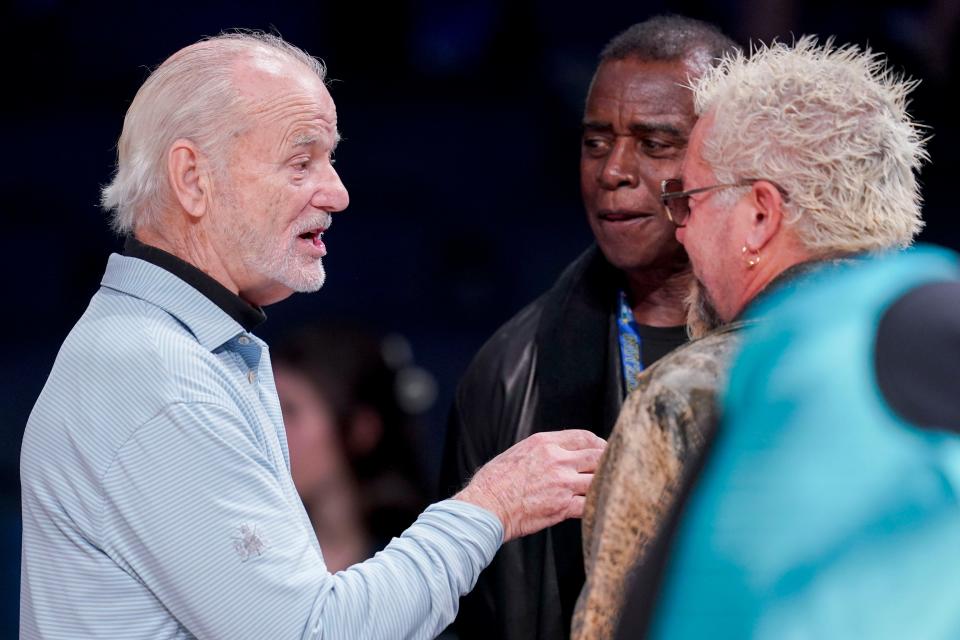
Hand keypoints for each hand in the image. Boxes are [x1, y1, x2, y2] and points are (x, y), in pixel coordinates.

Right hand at [454, 430, 605, 541]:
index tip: (604, 451)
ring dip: (606, 485)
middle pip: (598, 456)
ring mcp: (562, 483)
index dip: (599, 444)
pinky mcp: (563, 506)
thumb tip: (558, 453)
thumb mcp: (518, 452)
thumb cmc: (494, 482)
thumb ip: (542, 450)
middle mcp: (557, 459)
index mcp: (544, 442)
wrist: (485, 506)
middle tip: (616, 469)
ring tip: (612, 489)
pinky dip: (599, 506)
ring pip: (599, 479)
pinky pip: (591, 504)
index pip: (584, 437)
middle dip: (609, 463)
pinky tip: (602, 508)